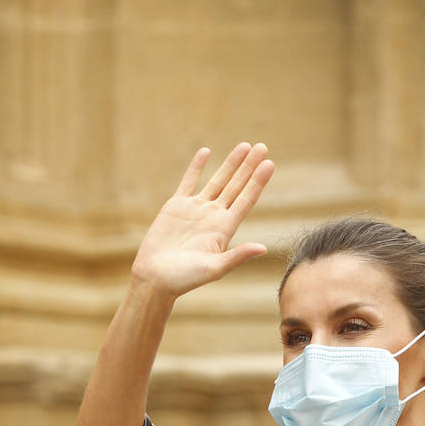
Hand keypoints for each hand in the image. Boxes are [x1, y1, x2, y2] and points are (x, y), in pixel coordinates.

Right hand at [130, 142, 273, 299]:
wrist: (155, 278)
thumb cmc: (184, 279)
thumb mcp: (214, 269)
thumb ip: (237, 256)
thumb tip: (263, 248)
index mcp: (224, 230)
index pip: (246, 200)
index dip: (258, 182)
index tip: (269, 164)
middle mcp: (213, 216)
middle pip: (236, 186)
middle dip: (249, 167)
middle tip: (263, 147)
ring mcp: (195, 209)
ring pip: (217, 180)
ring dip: (231, 163)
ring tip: (244, 146)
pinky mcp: (176, 206)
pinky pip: (189, 181)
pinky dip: (197, 166)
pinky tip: (206, 152)